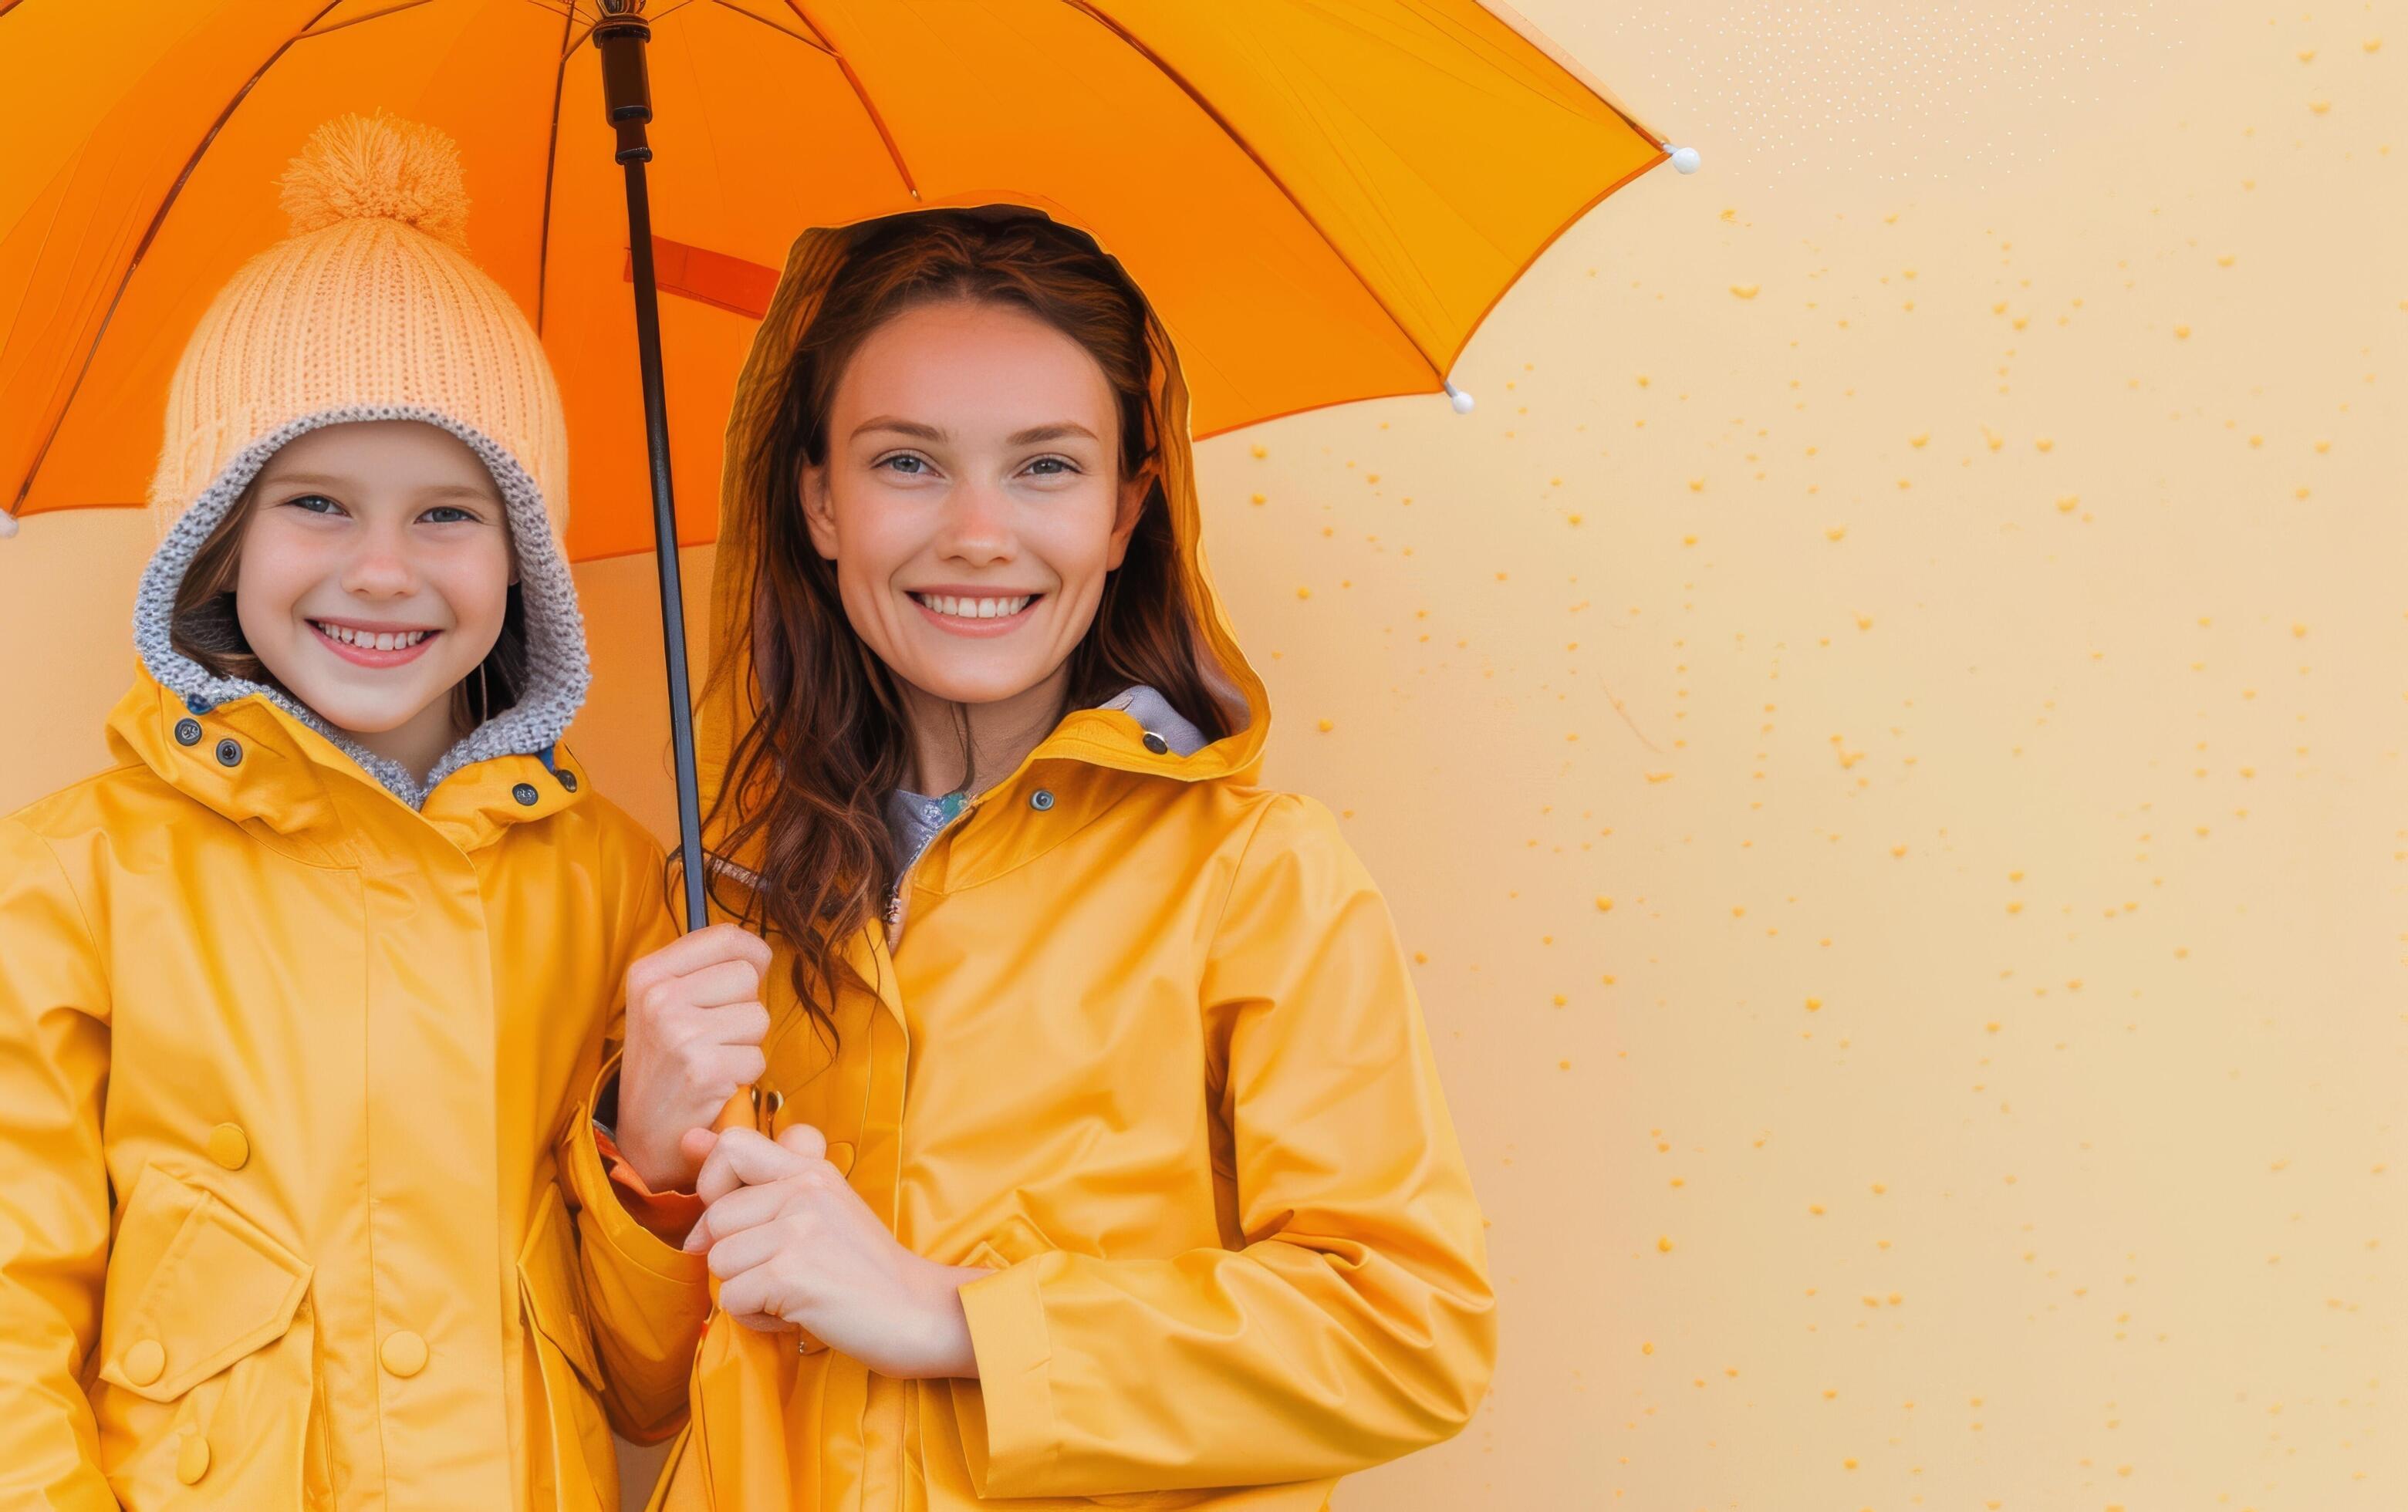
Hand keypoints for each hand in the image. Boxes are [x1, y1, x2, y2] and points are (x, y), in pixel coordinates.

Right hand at [615, 924, 773, 1191]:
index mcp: (649, 974)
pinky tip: (714, 1084)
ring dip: (746, 1044)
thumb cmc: (665, 1066)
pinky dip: (744, 1076)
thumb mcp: (665, 1006)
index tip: (748, 976)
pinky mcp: (704, 1069)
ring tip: (712, 1060)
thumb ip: (704, 971)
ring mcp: (681, 1033)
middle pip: (747, 976)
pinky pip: (757, 1058)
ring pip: (758, 1017)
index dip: (752, 955)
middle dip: (744, 1008)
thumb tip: (759, 952)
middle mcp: (660, 998)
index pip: (726, 937)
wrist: (643, 1135)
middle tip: (713, 1037)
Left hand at [680, 1125, 992, 1379]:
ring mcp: (798, 1229)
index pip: (730, 1145)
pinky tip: (796, 1314)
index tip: (733, 1219)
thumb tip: (691, 1138)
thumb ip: (762, 1173)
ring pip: (718, 1263)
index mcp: (810, 1169)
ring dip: (747, 1291)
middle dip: (736, 1257)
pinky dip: (757, 1319)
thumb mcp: (822, 1205)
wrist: (918, 1312)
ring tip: (793, 1293)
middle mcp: (804, 1190)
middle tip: (781, 1271)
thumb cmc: (865, 1266)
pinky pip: (732, 1300)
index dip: (713, 1184)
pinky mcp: (791, 1273)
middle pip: (715, 1219)